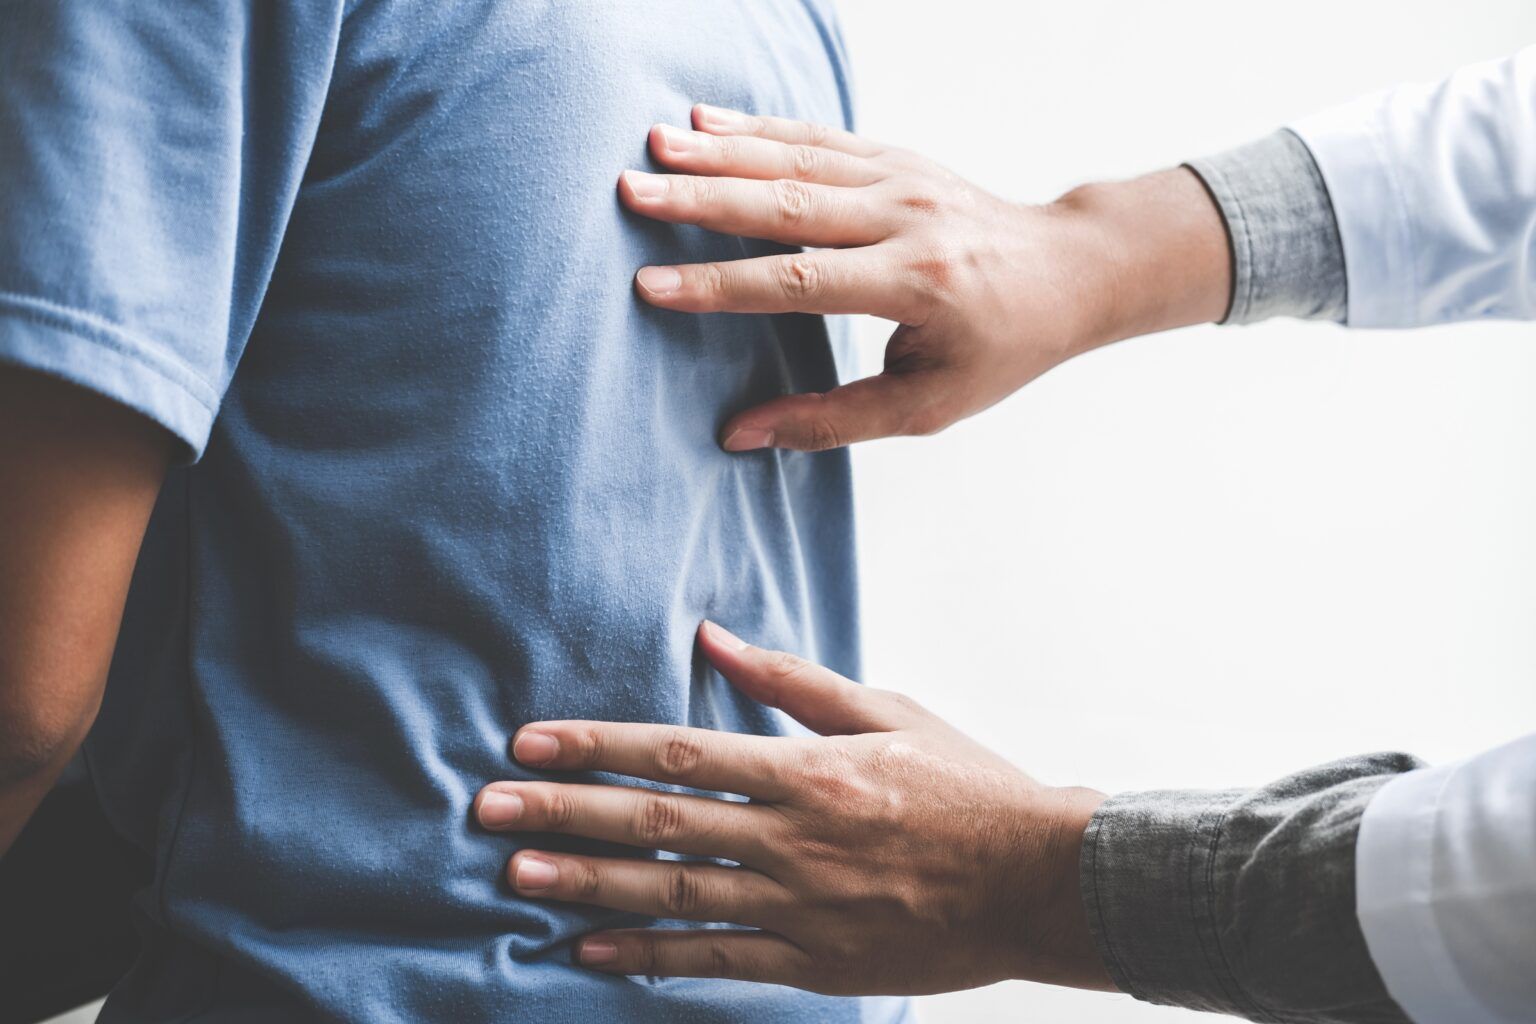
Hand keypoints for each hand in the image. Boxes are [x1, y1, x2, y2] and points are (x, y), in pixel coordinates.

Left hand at [473, 621, 1111, 995]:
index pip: (679, 754)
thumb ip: (795, 681)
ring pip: (676, 896)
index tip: (530, 745)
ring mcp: (803, 907)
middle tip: (488, 812)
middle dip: (566, 816)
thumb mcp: (890, 711)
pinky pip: (719, 960)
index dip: (597, 748)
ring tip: (516, 876)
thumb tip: (714, 636)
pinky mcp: (817, 962)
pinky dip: (652, 956)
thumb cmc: (967, 787)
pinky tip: (592, 950)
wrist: (1041, 881)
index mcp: (809, 770)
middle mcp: (794, 839)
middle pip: (659, 825)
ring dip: (590, 887)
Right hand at [618, 104, 1228, 451]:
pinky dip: (761, 128)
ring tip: (653, 145)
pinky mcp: (898, 157)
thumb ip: (833, 421)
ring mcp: (904, 179)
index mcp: (917, 285)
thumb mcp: (927, 406)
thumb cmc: (997, 350)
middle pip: (788, 205)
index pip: (800, 283)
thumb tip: (738, 434)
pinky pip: (820, 138)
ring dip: (721, 151)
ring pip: (799, 160)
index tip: (650, 286)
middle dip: (703, 199)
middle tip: (630, 191)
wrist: (1067, 271)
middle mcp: (907, 221)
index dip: (721, 286)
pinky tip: (707, 120)